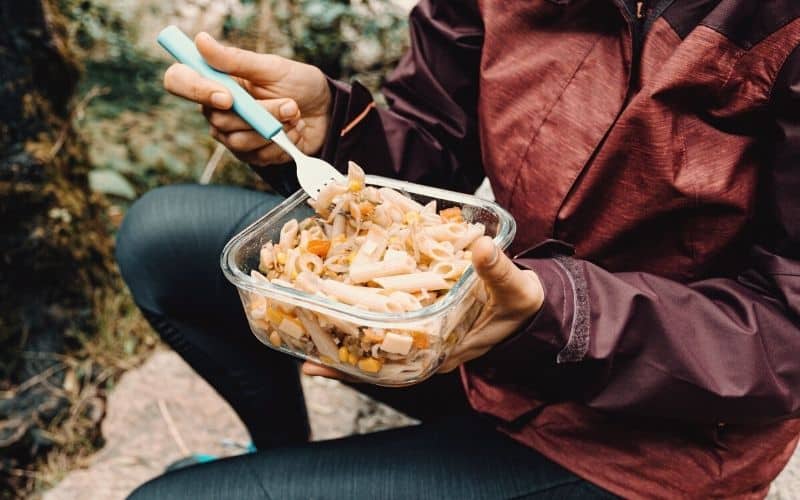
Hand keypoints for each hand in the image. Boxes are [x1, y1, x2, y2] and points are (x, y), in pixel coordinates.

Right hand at [163, 32, 330, 165]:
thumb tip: (200, 41)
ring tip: (295, 116)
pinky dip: (282, 145)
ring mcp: (232, 135)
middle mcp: (217, 109)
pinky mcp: (251, 155)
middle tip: (289, 104)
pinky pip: (258, 157)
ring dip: (274, 129)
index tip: (227, 96)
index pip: (179, 82)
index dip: (195, 90)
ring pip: (239, 141)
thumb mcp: (271, 67)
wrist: (325, 111)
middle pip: (218, 119)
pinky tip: (294, 132)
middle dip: (261, 114)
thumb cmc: (298, 84)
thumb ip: (235, 60)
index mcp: (215, 81)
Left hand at [302, 236, 543, 380]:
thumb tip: (480, 247)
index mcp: (445, 349)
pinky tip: (343, 286)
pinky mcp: (424, 308)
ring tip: (307, 321)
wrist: (528, 302)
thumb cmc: (521, 305)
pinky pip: (391, 309)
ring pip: (380, 333)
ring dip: (347, 326)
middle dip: (341, 352)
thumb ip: (497, 271)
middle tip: (299, 351)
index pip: (395, 368)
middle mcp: (427, 343)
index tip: (322, 367)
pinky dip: (368, 299)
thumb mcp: (515, 290)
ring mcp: (424, 327)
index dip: (358, 370)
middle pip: (378, 355)